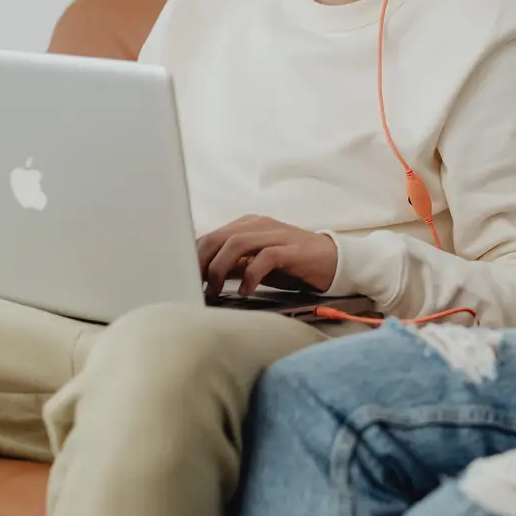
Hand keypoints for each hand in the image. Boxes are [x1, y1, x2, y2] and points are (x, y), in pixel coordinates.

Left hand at [195, 215, 339, 296]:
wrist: (333, 261)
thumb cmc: (292, 264)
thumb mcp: (256, 264)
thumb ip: (233, 266)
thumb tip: (203, 279)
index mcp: (248, 225)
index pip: (210, 236)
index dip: (193, 257)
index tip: (182, 278)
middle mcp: (259, 225)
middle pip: (218, 237)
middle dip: (201, 262)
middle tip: (195, 286)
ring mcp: (276, 235)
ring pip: (237, 243)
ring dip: (220, 268)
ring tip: (216, 289)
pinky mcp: (292, 250)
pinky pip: (266, 257)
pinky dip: (251, 274)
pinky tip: (246, 290)